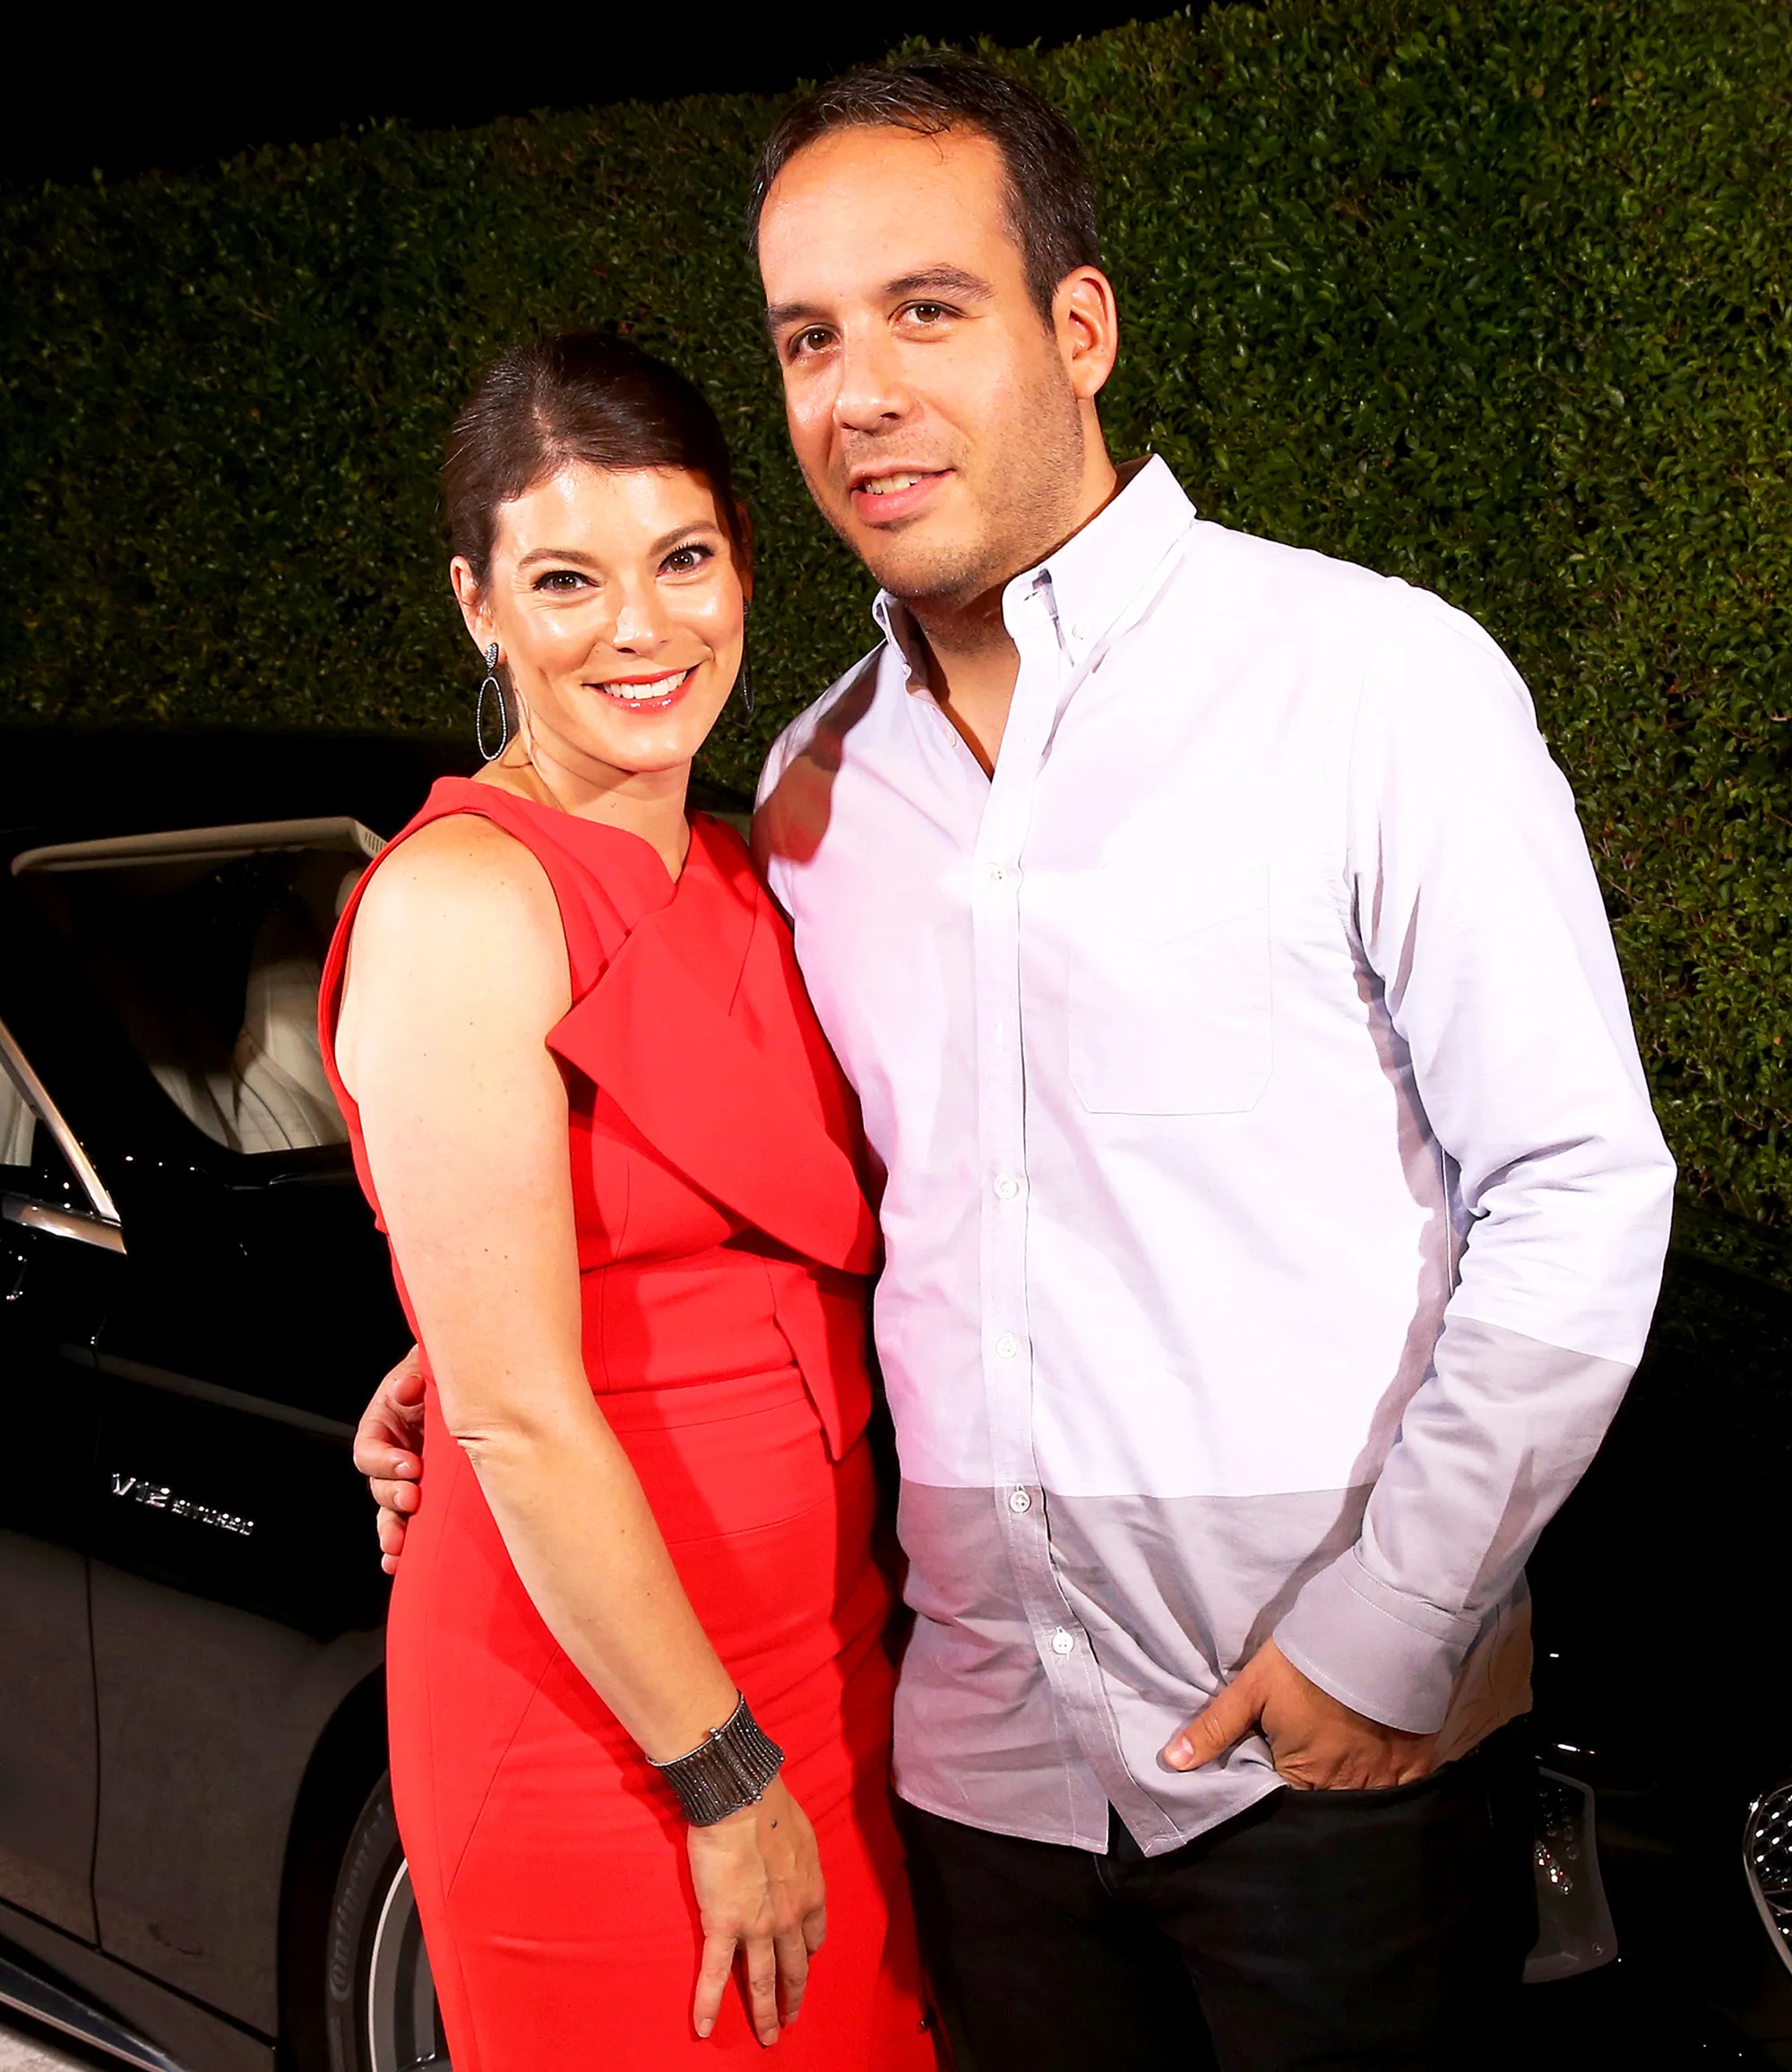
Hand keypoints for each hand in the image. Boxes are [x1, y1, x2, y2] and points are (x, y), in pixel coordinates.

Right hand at [351, 1346, 425, 1572]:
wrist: (474, 1383)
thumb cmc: (442, 1375)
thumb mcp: (425, 1367)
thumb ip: (415, 1376)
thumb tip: (409, 1388)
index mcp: (384, 1425)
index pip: (369, 1448)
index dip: (384, 1461)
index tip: (410, 1465)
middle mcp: (392, 1455)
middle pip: (378, 1485)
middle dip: (393, 1496)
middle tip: (413, 1499)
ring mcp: (409, 1479)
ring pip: (390, 1512)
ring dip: (392, 1530)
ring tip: (397, 1546)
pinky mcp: (429, 1496)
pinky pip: (409, 1525)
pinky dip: (402, 1545)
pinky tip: (399, 1562)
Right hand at [687, 1776, 826, 2045]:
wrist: (743, 1800)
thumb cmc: (772, 1806)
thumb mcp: (802, 1835)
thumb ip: (799, 1859)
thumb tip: (792, 1859)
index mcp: (810, 1893)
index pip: (813, 1936)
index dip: (807, 1953)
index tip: (803, 1962)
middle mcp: (789, 1918)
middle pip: (794, 1967)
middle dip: (794, 1996)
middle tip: (791, 2019)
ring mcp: (757, 1927)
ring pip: (763, 1981)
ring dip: (765, 2013)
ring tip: (766, 2038)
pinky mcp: (724, 1926)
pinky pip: (715, 1973)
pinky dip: (708, 2003)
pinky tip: (704, 2027)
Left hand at [1161, 1638, 1436, 1789]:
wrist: (1375, 1636)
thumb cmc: (1305, 1664)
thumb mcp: (1252, 1689)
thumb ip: (1215, 1728)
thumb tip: (1173, 1763)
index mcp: (1300, 1775)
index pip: (1282, 1806)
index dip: (1274, 1797)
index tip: (1271, 1782)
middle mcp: (1342, 1789)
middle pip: (1322, 1808)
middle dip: (1312, 1800)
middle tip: (1307, 1774)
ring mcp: (1382, 1782)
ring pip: (1360, 1806)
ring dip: (1348, 1797)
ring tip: (1340, 1775)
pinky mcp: (1415, 1769)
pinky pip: (1400, 1798)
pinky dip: (1388, 1793)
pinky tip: (1379, 1778)